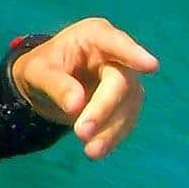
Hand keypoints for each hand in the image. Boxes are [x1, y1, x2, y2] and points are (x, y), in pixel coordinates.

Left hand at [10, 18, 157, 159]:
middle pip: (120, 81)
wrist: (44, 85)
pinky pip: (126, 120)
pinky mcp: (126, 102)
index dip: (133, 54)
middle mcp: (116, 55)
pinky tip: (97, 150)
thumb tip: (76, 105)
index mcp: (95, 35)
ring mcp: (125, 79)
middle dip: (103, 108)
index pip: (116, 43)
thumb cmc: (40, 69)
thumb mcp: (37, 73)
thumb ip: (55, 85)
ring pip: (128, 105)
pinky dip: (112, 136)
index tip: (151, 66)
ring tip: (90, 152)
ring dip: (111, 130)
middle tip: (81, 133)